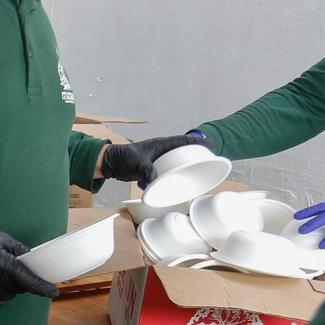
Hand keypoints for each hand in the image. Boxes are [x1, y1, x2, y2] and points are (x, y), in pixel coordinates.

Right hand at [0, 223, 57, 308]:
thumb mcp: (3, 240)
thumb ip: (21, 252)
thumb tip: (35, 261)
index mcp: (4, 265)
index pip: (29, 281)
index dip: (43, 288)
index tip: (53, 293)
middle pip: (20, 288)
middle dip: (21, 280)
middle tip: (10, 267)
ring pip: (9, 296)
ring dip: (9, 287)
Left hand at [99, 133, 215, 184]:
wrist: (112, 163)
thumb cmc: (123, 157)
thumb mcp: (136, 162)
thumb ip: (146, 170)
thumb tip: (155, 181)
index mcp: (161, 144)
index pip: (184, 141)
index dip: (199, 142)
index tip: (212, 144)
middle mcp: (162, 151)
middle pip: (184, 151)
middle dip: (197, 154)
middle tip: (210, 159)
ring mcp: (158, 160)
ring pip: (177, 162)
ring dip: (186, 166)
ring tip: (199, 172)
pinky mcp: (153, 169)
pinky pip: (168, 171)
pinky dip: (174, 176)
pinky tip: (179, 183)